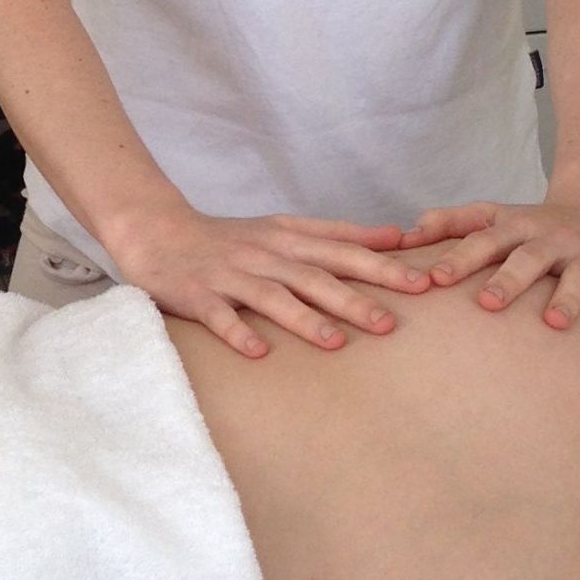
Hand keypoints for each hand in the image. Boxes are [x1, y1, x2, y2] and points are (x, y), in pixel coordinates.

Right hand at [104, 200, 424, 358]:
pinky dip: (238, 332)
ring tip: (336, 342)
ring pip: (272, 296)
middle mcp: (264, 255)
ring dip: (304, 319)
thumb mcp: (286, 227)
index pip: (342, 250)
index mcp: (287, 237)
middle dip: (354, 298)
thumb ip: (338, 233)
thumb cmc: (230, 237)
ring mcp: (230, 275)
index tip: (422, 281)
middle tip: (391, 322)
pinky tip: (259, 352)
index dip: (381, 265)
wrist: (157, 230)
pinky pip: (219, 317)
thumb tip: (395, 237)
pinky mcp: (197, 295)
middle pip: (314, 276)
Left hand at [397, 198, 579, 353]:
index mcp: (516, 226)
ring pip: (577, 279)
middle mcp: (551, 240)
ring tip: (554, 322)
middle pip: (527, 258)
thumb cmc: (532, 224)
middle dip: (508, 280)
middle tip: (486, 303)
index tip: (434, 279)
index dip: (459, 258)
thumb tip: (404, 235)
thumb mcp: (494, 215)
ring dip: (567, 299)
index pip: (482, 240)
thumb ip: (451, 222)